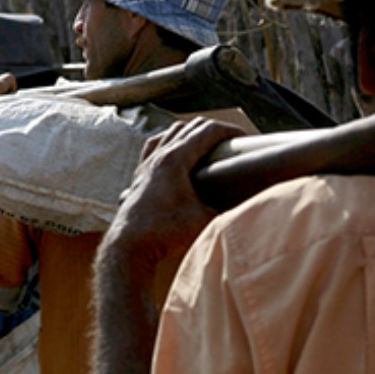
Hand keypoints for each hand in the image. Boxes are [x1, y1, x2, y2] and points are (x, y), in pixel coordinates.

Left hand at [108, 118, 243, 263]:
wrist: (129, 246)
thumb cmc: (165, 232)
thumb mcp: (206, 220)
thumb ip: (226, 209)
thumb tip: (244, 206)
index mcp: (176, 159)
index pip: (208, 131)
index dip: (230, 131)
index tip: (244, 138)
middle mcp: (159, 155)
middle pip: (191, 127)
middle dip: (215, 130)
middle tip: (231, 141)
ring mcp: (147, 163)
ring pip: (170, 132)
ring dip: (191, 132)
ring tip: (206, 144)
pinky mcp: (139, 175)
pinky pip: (155, 145)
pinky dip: (170, 142)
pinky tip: (176, 153)